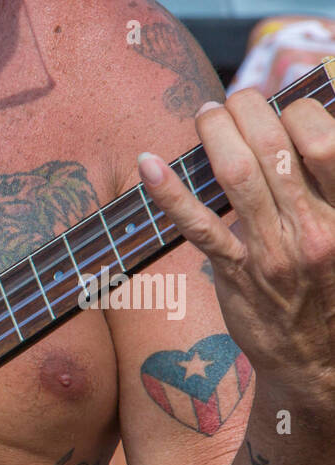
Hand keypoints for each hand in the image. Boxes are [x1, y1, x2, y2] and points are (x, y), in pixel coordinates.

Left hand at [139, 88, 334, 400]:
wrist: (321, 363)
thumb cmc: (333, 288)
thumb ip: (327, 190)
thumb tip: (308, 133)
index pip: (325, 138)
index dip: (299, 109)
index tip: (282, 105)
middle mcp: (314, 228)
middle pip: (275, 146)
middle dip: (249, 110)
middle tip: (234, 100)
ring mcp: (272, 252)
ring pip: (237, 175)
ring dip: (215, 133)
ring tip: (207, 115)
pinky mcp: (236, 275)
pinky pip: (198, 226)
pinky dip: (169, 192)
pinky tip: (147, 164)